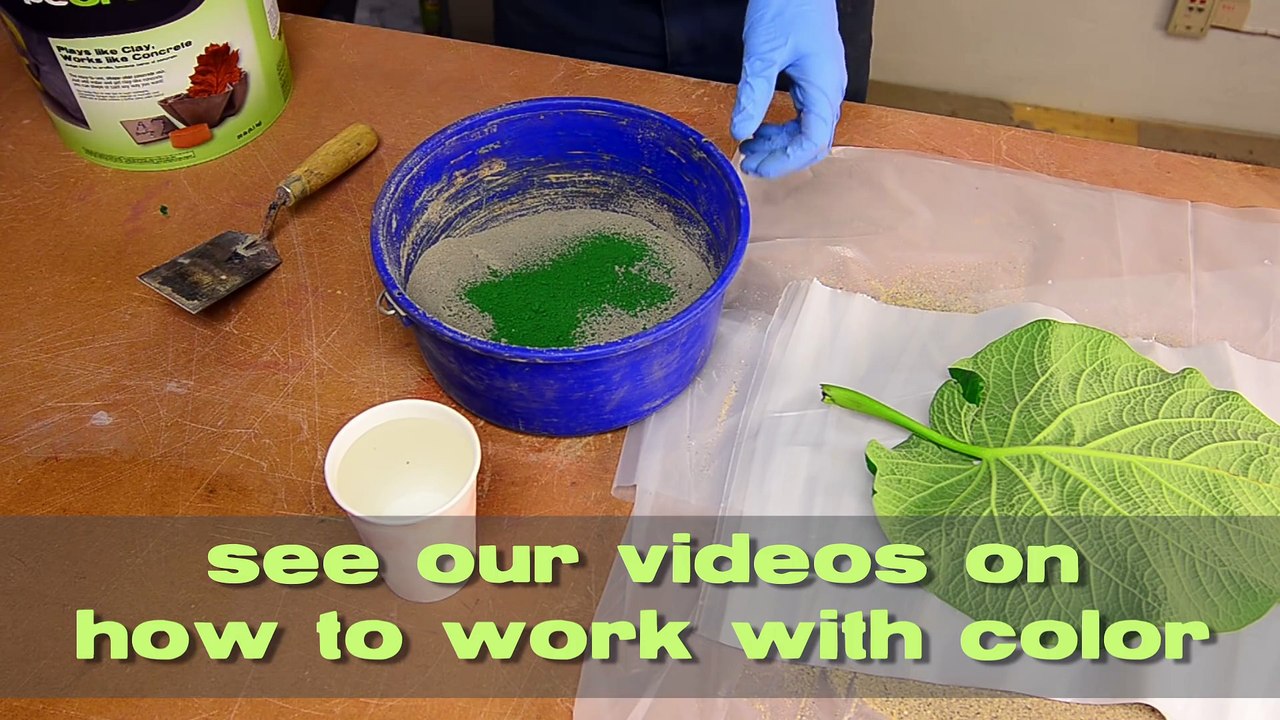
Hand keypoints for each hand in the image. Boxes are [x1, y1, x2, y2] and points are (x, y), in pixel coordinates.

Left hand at [731, 0, 846, 178]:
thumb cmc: (787, 6)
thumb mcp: (763, 52)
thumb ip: (753, 94)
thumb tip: (739, 132)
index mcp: (824, 88)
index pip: (811, 142)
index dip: (785, 162)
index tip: (757, 168)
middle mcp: (829, 91)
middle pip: (811, 142)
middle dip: (781, 158)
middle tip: (748, 163)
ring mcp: (823, 85)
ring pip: (806, 130)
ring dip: (779, 144)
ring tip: (749, 147)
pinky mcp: (813, 79)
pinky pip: (802, 115)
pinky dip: (781, 128)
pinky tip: (759, 129)